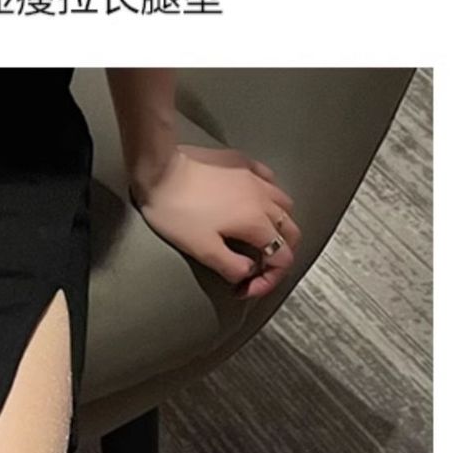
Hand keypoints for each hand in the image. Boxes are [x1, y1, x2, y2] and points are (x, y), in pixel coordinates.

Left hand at [130, 144, 300, 297]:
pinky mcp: (243, 163)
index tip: (246, 289)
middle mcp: (264, 198)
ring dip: (279, 226)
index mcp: (257, 222)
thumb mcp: (203, 250)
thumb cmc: (178, 212)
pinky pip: (269, 179)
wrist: (161, 171)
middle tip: (258, 269)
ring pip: (285, 204)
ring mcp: (255, 177)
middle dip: (280, 255)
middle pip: (291, 231)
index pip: (283, 257)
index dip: (269, 280)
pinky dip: (270, 197)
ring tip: (260, 238)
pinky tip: (255, 203)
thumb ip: (231, 266)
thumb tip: (248, 272)